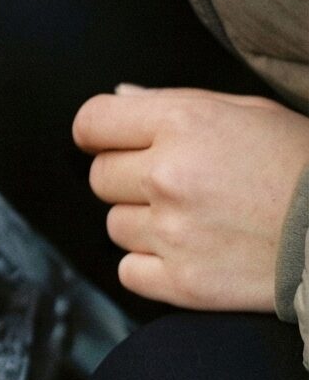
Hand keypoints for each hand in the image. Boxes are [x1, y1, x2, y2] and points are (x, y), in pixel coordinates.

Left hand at [73, 84, 308, 308]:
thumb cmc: (304, 166)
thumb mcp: (250, 114)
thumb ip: (175, 103)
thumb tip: (120, 96)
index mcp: (184, 124)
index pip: (91, 122)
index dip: (100, 134)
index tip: (114, 144)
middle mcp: (170, 176)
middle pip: (100, 177)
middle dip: (129, 179)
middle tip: (179, 186)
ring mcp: (174, 232)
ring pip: (115, 225)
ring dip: (144, 224)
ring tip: (199, 221)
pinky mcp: (184, 283)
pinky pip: (129, 271)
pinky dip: (151, 266)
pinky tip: (193, 254)